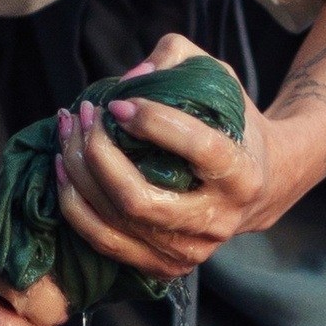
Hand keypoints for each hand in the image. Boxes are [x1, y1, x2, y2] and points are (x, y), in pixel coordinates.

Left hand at [48, 30, 281, 283]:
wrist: (260, 185)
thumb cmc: (232, 122)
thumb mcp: (218, 79)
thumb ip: (177, 59)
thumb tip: (132, 78)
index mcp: (242, 175)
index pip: (199, 149)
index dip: (154, 123)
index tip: (117, 103)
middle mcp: (219, 221)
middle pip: (140, 199)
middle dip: (97, 154)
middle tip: (83, 114)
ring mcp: (190, 251)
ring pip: (115, 221)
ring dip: (78, 174)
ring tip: (66, 133)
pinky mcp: (164, 266)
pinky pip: (104, 242)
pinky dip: (76, 205)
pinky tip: (64, 169)